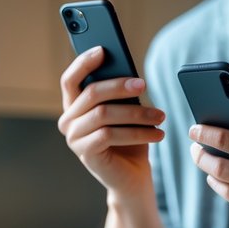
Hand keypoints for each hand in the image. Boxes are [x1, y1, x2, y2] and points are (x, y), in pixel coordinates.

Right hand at [57, 46, 165, 198]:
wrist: (132, 178)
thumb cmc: (130, 141)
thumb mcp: (126, 112)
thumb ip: (120, 94)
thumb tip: (130, 74)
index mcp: (74, 107)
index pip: (70, 79)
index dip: (83, 62)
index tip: (104, 49)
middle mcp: (68, 121)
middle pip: (91, 93)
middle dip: (119, 86)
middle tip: (144, 84)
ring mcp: (74, 139)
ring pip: (104, 114)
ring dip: (136, 113)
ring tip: (160, 116)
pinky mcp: (86, 154)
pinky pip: (110, 135)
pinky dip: (137, 133)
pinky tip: (157, 134)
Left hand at [187, 92, 228, 227]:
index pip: (226, 140)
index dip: (205, 133)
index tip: (194, 128)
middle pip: (215, 164)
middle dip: (199, 153)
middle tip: (195, 146)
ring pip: (219, 182)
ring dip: (208, 169)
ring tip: (206, 158)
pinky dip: (221, 184)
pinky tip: (219, 176)